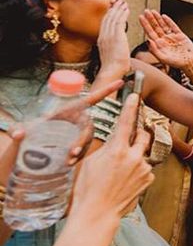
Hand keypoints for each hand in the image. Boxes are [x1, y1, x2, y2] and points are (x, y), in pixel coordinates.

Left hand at [0, 80, 122, 181]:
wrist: (28, 148)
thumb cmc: (29, 134)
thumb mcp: (23, 131)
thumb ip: (19, 130)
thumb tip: (19, 134)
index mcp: (71, 109)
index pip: (92, 99)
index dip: (106, 90)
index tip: (120, 81)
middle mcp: (78, 119)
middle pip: (88, 127)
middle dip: (83, 138)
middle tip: (72, 151)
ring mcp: (80, 131)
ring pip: (87, 139)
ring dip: (81, 150)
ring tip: (69, 160)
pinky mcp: (79, 143)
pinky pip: (84, 148)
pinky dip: (79, 156)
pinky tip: (70, 164)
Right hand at [71, 93, 153, 218]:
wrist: (98, 213)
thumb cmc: (88, 188)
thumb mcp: (92, 162)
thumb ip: (106, 147)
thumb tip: (114, 139)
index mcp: (117, 150)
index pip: (126, 122)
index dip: (131, 107)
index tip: (135, 96)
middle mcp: (134, 157)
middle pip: (143, 136)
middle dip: (138, 135)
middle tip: (130, 140)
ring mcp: (143, 168)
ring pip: (142, 154)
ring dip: (134, 158)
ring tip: (119, 173)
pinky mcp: (148, 179)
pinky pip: (144, 168)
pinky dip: (137, 170)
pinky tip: (125, 181)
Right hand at [96, 0, 130, 77]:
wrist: (112, 71)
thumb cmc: (113, 67)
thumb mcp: (109, 54)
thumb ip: (111, 47)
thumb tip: (115, 46)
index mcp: (101, 40)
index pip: (105, 23)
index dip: (108, 14)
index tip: (112, 8)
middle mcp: (104, 36)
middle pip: (107, 18)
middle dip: (113, 8)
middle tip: (117, 0)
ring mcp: (109, 35)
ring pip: (113, 18)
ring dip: (118, 9)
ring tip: (123, 2)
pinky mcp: (116, 36)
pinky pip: (119, 21)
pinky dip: (122, 14)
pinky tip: (126, 9)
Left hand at [139, 10, 192, 77]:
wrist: (190, 63)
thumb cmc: (177, 63)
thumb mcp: (163, 58)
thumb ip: (154, 50)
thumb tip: (148, 40)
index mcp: (159, 45)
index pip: (150, 33)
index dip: (145, 25)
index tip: (141, 17)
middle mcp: (164, 40)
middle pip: (155, 27)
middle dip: (150, 19)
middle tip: (146, 11)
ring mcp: (172, 37)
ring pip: (163, 25)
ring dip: (158, 18)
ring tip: (153, 11)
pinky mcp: (180, 35)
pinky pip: (173, 26)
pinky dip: (169, 21)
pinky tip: (164, 16)